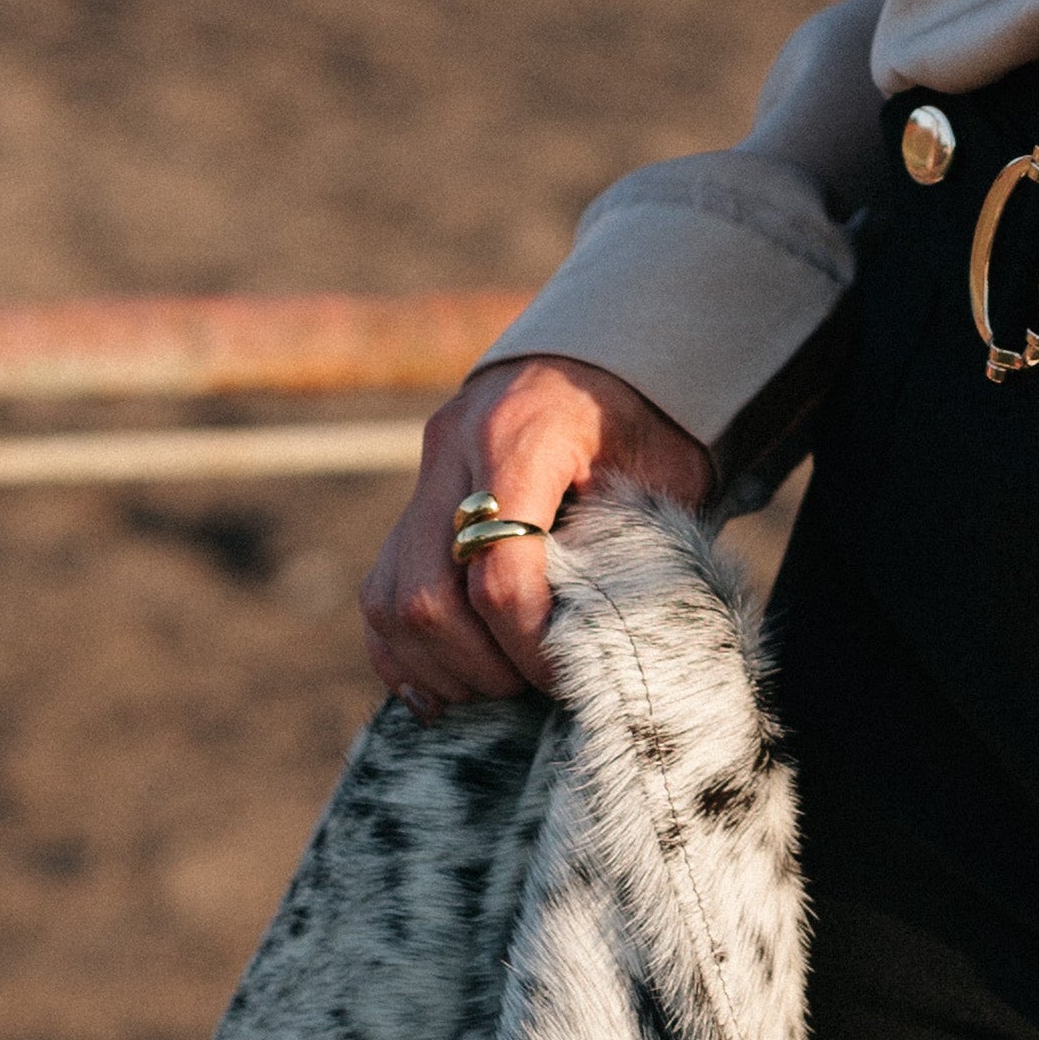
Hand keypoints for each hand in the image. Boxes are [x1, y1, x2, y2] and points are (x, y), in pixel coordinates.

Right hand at [360, 354, 708, 711]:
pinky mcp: (410, 499)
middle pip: (425, 593)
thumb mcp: (661, 470)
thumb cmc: (645, 417)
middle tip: (530, 687)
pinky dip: (403, 651)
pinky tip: (445, 687)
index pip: (500, 572)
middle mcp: (456, 447)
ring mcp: (425, 471)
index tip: (567, 677)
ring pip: (387, 598)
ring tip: (495, 688)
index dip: (529, 645)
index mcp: (523, 434)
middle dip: (477, 664)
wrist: (602, 351)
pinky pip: (377, 593)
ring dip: (436, 664)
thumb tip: (603, 646)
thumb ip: (632, 546)